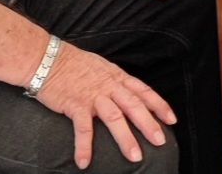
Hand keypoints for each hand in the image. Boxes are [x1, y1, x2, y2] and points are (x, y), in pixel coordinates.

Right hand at [35, 41, 175, 168]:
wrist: (50, 59)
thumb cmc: (77, 65)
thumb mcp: (104, 68)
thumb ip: (117, 82)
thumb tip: (131, 94)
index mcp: (118, 78)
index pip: (144, 91)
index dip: (159, 105)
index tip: (171, 119)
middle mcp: (109, 87)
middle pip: (134, 106)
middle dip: (149, 124)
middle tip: (160, 141)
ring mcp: (93, 96)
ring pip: (114, 117)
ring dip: (125, 138)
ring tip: (134, 157)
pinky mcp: (75, 105)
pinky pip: (82, 128)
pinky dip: (84, 145)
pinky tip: (84, 161)